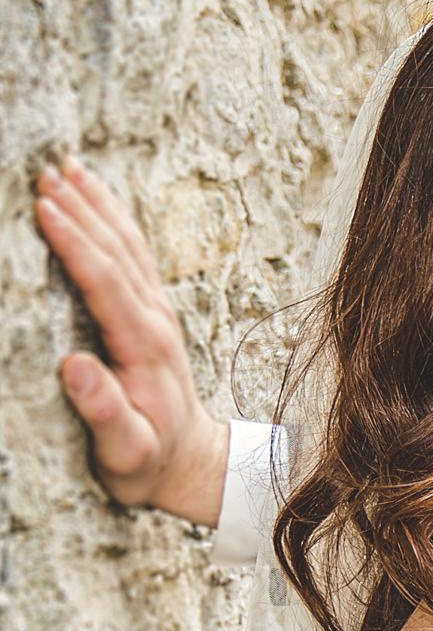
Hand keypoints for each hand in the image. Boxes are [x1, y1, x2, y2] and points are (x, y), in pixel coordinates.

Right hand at [34, 157, 228, 525]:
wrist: (191, 464)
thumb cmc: (148, 463)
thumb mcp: (126, 452)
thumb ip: (103, 413)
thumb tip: (73, 366)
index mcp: (143, 346)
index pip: (106, 280)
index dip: (75, 242)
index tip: (44, 208)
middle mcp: (155, 320)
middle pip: (116, 251)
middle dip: (80, 207)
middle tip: (43, 170)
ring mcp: (157, 312)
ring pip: (127, 245)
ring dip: (97, 204)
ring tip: (66, 165)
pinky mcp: (152, 312)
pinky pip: (131, 255)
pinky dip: (111, 220)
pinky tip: (92, 195)